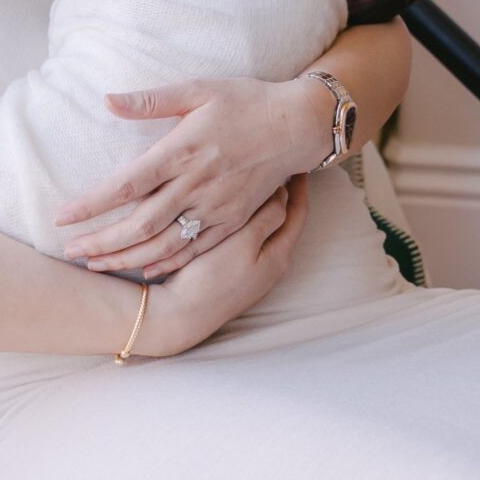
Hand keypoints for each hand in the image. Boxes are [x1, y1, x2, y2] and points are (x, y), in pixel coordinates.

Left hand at [55, 75, 331, 277]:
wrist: (298, 126)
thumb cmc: (246, 102)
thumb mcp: (199, 89)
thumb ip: (151, 99)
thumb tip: (106, 100)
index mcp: (183, 151)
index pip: (126, 185)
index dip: (91, 204)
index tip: (61, 216)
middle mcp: (196, 185)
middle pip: (140, 225)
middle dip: (101, 242)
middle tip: (69, 251)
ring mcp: (216, 207)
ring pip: (164, 244)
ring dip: (127, 259)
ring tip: (95, 265)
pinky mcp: (232, 220)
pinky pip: (194, 251)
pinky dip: (166, 264)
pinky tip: (143, 270)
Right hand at [136, 175, 309, 354]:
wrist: (180, 315)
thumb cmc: (212, 278)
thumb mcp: (244, 243)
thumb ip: (267, 217)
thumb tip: (283, 194)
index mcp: (280, 255)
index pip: (298, 213)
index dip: (300, 187)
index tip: (297, 164)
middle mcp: (272, 265)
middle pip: (284, 221)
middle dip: (284, 195)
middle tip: (277, 168)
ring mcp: (253, 271)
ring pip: (265, 230)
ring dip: (264, 207)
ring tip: (256, 183)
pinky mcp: (234, 274)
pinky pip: (247, 239)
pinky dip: (247, 220)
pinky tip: (233, 210)